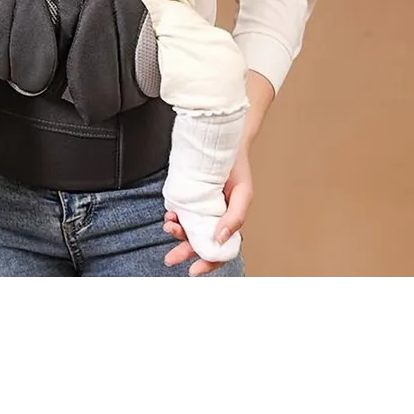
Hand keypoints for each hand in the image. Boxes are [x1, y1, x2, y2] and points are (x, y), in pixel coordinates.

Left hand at [163, 146, 253, 275]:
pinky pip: (180, 211)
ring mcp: (200, 209)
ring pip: (187, 229)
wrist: (225, 144)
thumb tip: (220, 239)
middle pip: (198, 243)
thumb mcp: (243, 194)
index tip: (193, 269)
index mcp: (228, 225)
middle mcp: (213, 219)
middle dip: (183, 251)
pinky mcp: (189, 197)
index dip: (207, 263)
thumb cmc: (239, 170)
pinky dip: (174, 215)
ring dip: (177, 231)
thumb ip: (235, 217)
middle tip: (170, 258)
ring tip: (170, 225)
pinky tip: (171, 213)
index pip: (219, 252)